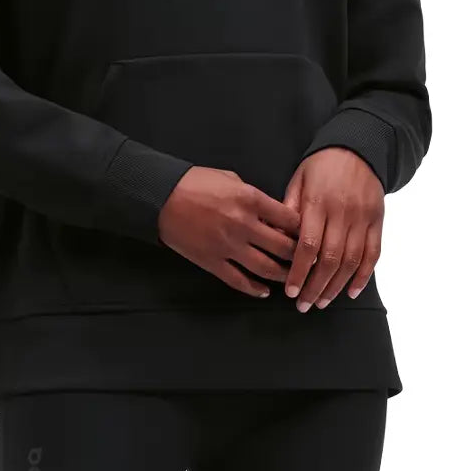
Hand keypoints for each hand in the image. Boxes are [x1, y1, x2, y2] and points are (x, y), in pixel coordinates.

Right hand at [157, 166, 302, 298]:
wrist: (162, 197)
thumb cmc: (194, 182)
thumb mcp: (230, 178)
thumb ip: (253, 196)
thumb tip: (270, 212)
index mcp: (250, 199)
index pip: (290, 219)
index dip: (303, 228)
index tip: (309, 234)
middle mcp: (244, 224)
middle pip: (284, 247)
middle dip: (299, 256)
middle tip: (307, 261)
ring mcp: (229, 246)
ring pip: (266, 268)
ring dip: (283, 276)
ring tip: (291, 279)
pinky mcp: (213, 262)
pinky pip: (240, 281)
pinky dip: (255, 289)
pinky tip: (264, 291)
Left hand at [282, 147, 383, 310]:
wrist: (358, 147)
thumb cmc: (321, 165)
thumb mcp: (298, 180)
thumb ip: (289, 210)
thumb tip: (276, 239)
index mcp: (318, 202)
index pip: (308, 245)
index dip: (299, 272)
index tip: (290, 291)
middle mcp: (342, 212)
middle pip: (330, 259)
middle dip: (315, 287)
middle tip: (304, 304)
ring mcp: (363, 218)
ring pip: (351, 261)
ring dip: (336, 286)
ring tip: (322, 302)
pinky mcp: (378, 221)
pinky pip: (373, 254)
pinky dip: (364, 276)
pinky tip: (351, 290)